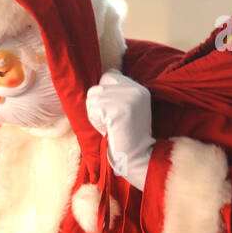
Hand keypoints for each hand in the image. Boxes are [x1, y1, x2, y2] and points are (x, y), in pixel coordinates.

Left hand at [85, 70, 153, 189]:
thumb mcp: (126, 109)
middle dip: (96, 105)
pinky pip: (92, 109)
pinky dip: (95, 121)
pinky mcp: (118, 109)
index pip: (109, 75)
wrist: (138, 156)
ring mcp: (128, 98)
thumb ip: (116, 94)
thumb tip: (99, 79)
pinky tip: (109, 129)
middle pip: (97, 87)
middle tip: (111, 121)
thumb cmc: (126, 136)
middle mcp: (135, 90)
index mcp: (139, 89)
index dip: (104, 93)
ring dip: (95, 114)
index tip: (112, 111)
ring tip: (110, 126)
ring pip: (92, 97)